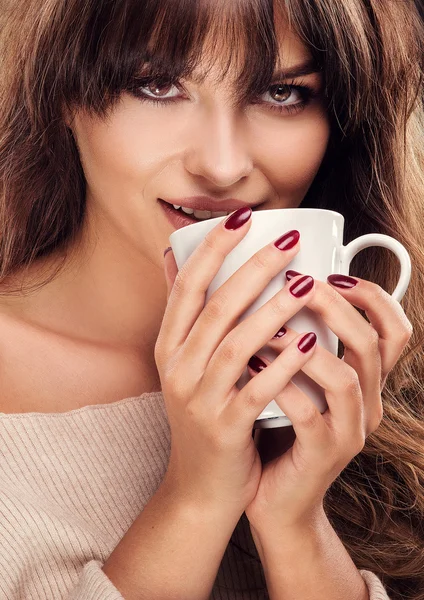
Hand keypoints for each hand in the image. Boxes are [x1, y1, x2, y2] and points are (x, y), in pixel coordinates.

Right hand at [155, 209, 318, 517]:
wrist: (201, 486)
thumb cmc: (206, 414)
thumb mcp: (186, 365)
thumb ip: (186, 316)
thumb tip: (173, 258)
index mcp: (169, 346)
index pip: (187, 286)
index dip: (213, 248)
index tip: (242, 217)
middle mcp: (177, 368)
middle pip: (217, 307)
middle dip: (254, 268)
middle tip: (290, 242)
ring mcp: (198, 399)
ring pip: (237, 344)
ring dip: (273, 310)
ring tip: (307, 284)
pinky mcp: (224, 428)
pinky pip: (258, 388)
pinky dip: (284, 363)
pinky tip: (310, 339)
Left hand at [244, 270, 412, 531]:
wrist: (277, 498)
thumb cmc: (281, 426)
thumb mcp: (298, 378)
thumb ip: (299, 340)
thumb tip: (276, 284)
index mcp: (366, 381)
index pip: (393, 331)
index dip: (373, 298)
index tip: (333, 274)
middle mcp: (367, 404)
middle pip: (372, 345)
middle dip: (337, 309)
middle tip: (299, 285)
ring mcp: (349, 432)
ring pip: (346, 379)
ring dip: (306, 346)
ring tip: (270, 326)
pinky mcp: (323, 455)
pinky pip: (309, 414)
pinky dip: (282, 384)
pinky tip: (253, 365)